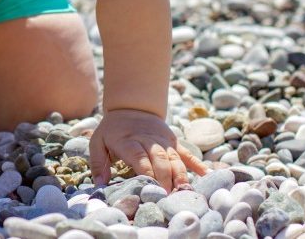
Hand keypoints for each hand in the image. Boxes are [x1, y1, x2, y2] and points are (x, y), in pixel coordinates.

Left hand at [89, 108, 206, 190]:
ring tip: (184, 192)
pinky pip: (186, 153)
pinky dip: (197, 164)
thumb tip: (100, 185)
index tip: (151, 189)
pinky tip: (207, 175)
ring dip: (180, 176)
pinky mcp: (173, 142)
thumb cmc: (112, 130)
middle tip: (167, 198)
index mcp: (128, 142)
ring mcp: (163, 141)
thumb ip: (98, 163)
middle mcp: (148, 141)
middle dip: (165, 179)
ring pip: (175, 159)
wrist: (131, 107)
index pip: (139, 158)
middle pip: (160, 160)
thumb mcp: (97, 141)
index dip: (147, 173)